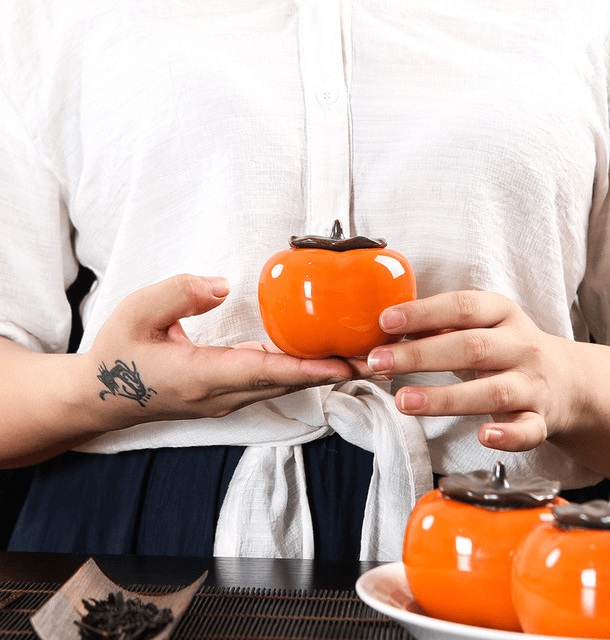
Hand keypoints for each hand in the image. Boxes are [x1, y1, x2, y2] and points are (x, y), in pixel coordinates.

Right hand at [87, 274, 359, 427]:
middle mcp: (220, 394)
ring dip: (319, 374)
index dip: (306, 369)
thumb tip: (222, 285)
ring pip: (280, 386)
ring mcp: (224, 400)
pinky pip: (267, 384)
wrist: (101, 397)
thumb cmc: (118, 354)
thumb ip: (180, 293)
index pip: (264, 372)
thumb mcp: (138, 311)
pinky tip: (314, 358)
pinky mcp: (223, 396)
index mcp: (200, 375)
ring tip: (356, 356)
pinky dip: (296, 373)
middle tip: (372, 357)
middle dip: (330, 372)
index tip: (345, 365)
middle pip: (285, 384)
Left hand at [366, 290, 576, 451]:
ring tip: (404, 401)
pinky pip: (529, 429)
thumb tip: (383, 337)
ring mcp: (531, 383)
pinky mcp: (541, 418)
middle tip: (378, 361)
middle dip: (420, 355)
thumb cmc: (505, 349)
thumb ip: (436, 329)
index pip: (461, 306)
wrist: (568, 380)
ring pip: (492, 391)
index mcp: (501, 313)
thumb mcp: (478, 327)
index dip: (423, 312)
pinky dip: (508, 436)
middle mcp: (519, 345)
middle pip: (471, 347)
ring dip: (445, 398)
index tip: (385, 321)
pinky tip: (484, 437)